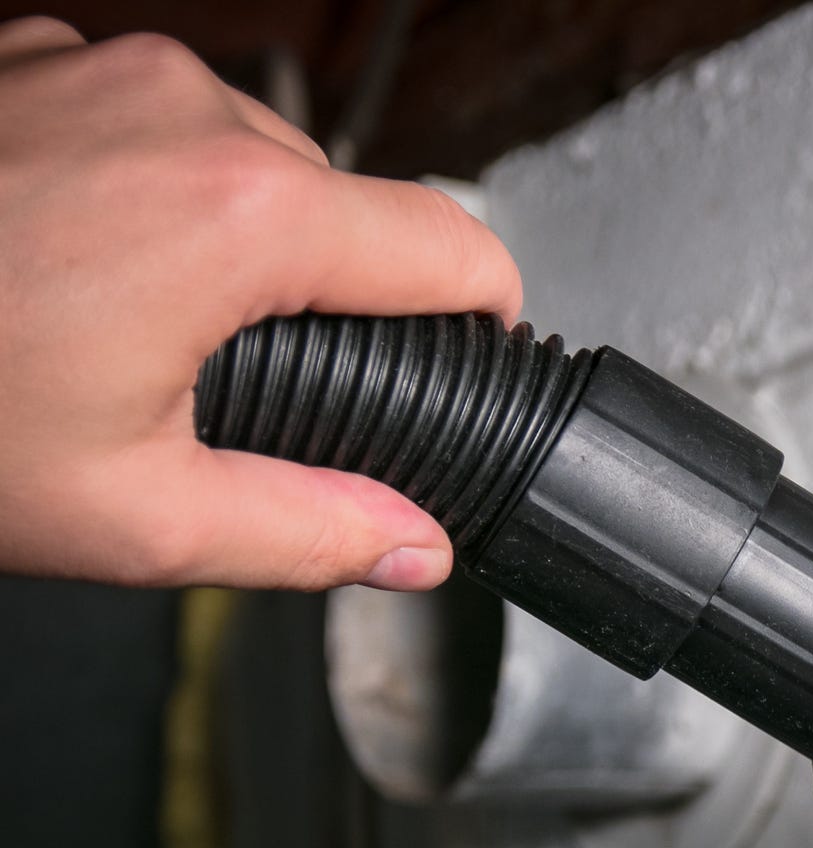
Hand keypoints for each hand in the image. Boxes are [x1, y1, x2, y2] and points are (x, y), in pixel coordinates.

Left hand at [0, 18, 521, 590]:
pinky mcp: (35, 56)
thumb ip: (308, 531)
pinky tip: (72, 263)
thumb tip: (412, 545)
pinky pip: (151, 123)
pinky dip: (147, 190)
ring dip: (232, 239)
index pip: (453, 244)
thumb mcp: (132, 514)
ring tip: (134, 325)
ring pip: (247, 158)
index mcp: (240, 216)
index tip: (475, 350)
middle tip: (241, 385)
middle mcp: (184, 109)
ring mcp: (101, 67)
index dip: (487, 312)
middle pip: (345, 206)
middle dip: (327, 294)